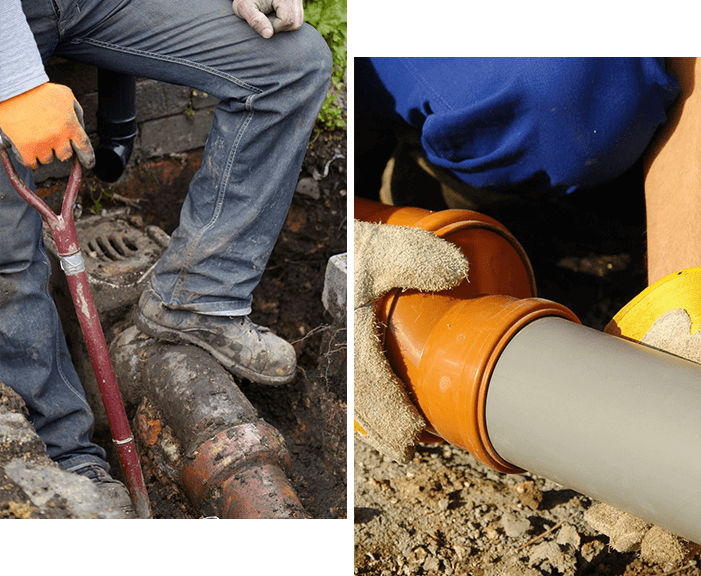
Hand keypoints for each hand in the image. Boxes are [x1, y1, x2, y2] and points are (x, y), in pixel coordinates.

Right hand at [0, 83, 94, 169]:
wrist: (12, 89)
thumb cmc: (39, 90)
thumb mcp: (65, 95)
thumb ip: (77, 113)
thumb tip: (80, 130)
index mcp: (70, 125)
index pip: (85, 148)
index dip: (88, 159)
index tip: (88, 164)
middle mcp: (58, 137)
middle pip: (65, 156)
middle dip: (59, 149)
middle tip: (49, 138)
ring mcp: (42, 144)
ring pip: (47, 160)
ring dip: (43, 152)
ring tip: (34, 137)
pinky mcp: (25, 150)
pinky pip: (31, 164)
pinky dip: (29, 159)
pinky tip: (25, 149)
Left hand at [232, 0, 303, 38]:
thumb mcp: (244, 7)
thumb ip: (255, 20)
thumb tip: (268, 35)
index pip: (287, 20)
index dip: (273, 25)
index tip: (263, 19)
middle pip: (296, 23)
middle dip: (280, 26)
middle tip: (266, 18)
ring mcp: (297, 0)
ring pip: (297, 23)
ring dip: (283, 25)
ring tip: (270, 16)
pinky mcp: (297, 4)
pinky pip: (297, 19)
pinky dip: (286, 22)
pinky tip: (275, 15)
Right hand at [354, 219, 469, 462]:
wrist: (341, 240)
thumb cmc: (364, 246)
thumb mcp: (388, 244)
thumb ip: (417, 254)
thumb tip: (457, 271)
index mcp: (353, 329)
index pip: (369, 382)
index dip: (390, 412)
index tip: (412, 433)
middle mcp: (345, 343)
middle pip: (362, 398)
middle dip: (384, 427)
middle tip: (408, 448)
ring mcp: (346, 345)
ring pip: (357, 394)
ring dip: (376, 420)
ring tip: (397, 439)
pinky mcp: (351, 343)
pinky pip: (356, 382)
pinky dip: (369, 404)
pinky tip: (382, 412)